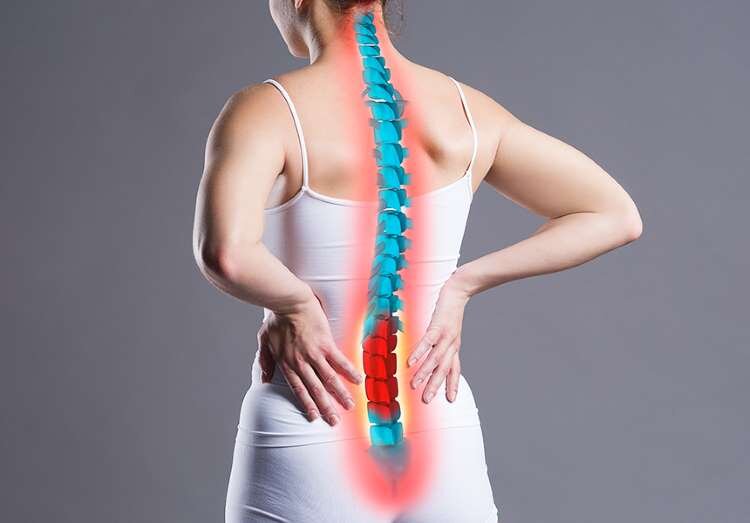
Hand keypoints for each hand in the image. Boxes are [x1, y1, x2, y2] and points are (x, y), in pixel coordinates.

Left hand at [257, 293, 363, 425]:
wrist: (288, 301)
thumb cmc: (276, 319)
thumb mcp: (264, 341)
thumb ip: (265, 361)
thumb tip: (264, 380)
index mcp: (287, 364)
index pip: (299, 389)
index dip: (307, 405)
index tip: (315, 418)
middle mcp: (302, 363)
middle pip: (316, 390)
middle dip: (326, 407)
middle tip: (335, 421)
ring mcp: (315, 354)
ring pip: (329, 379)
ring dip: (340, 394)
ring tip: (350, 406)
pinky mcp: (326, 343)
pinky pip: (340, 360)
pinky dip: (349, 371)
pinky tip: (358, 380)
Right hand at [407, 276, 470, 403]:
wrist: (460, 290)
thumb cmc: (451, 309)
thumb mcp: (450, 329)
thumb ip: (443, 341)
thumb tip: (435, 349)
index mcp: (454, 347)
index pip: (454, 369)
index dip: (452, 384)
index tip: (450, 400)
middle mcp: (451, 345)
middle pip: (443, 369)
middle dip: (434, 386)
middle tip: (426, 400)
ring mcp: (445, 336)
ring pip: (435, 359)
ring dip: (424, 373)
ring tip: (414, 385)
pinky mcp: (438, 326)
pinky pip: (427, 342)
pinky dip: (419, 353)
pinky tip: (410, 362)